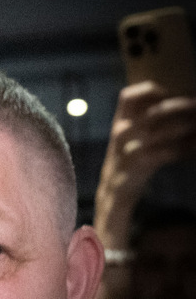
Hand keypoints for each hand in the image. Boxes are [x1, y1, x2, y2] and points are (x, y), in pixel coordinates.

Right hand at [94, 81, 195, 247]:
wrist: (110, 207)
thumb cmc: (128, 173)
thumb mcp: (132, 145)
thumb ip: (147, 128)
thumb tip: (182, 114)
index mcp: (119, 128)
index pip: (129, 98)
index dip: (151, 92)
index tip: (173, 95)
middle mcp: (118, 140)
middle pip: (145, 114)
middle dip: (176, 108)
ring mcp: (122, 158)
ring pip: (149, 134)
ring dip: (178, 128)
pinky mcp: (129, 176)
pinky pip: (154, 157)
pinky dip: (176, 151)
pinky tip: (192, 150)